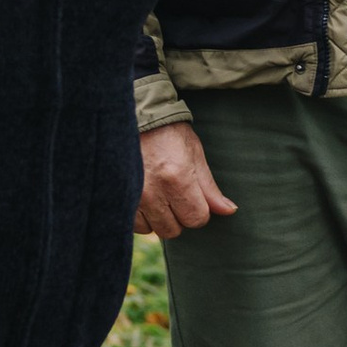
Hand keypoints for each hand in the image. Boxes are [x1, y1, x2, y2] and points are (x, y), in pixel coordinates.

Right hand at [138, 123, 235, 238]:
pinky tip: (144, 197)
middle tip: (174, 194)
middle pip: (174, 229)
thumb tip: (229, 211)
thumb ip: (209, 188)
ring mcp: (132, 196)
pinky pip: (134, 225)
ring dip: (158, 218)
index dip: (199, 210)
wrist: (134, 117)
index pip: (197, 218)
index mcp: (178, 178)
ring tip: (157, 193)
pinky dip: (141, 216)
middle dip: (178, 216)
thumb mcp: (194, 154)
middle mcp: (153, 191)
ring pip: (153, 229)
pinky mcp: (117, 198)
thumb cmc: (169, 134)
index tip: (193, 196)